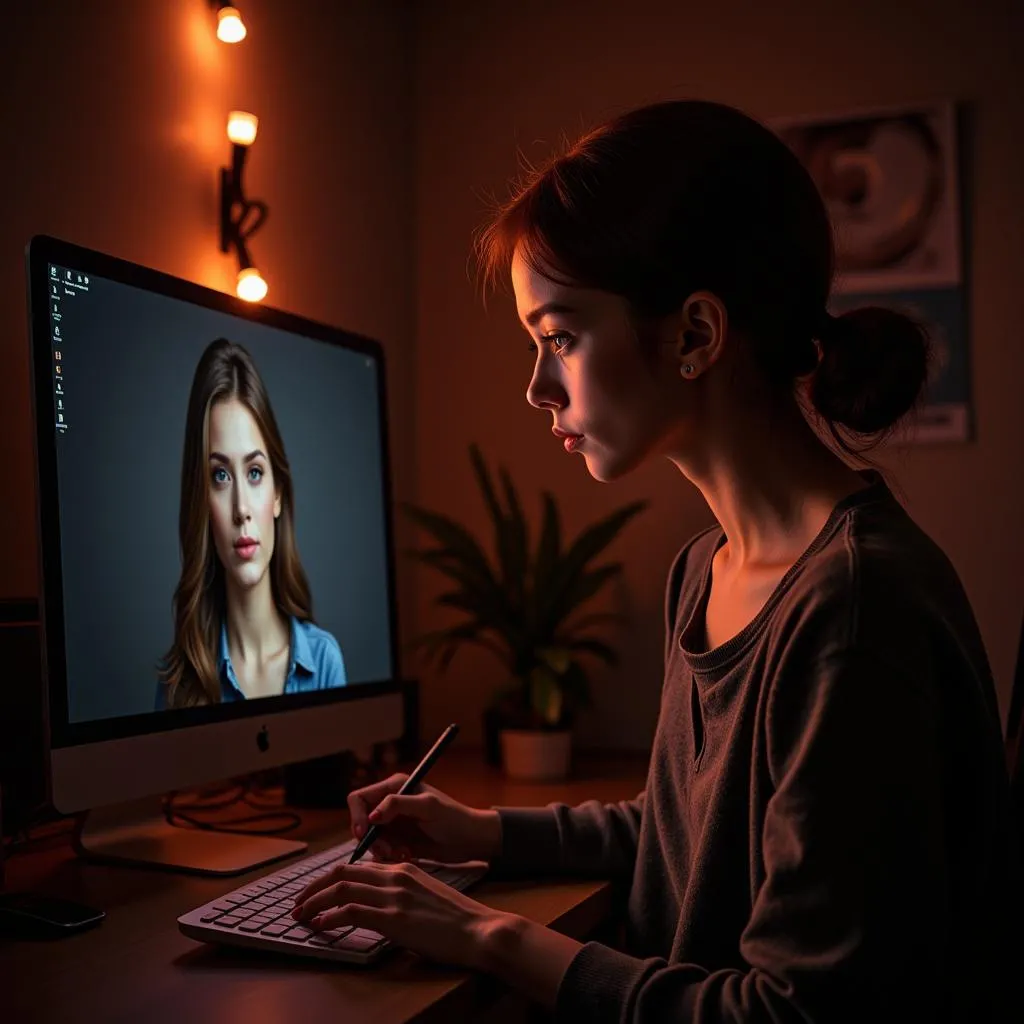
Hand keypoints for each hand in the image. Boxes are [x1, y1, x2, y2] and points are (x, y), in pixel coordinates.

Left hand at [291, 859, 507, 967]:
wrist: (478, 929)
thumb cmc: (456, 919)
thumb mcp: (425, 894)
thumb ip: (401, 892)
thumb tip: (377, 904)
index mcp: (403, 868)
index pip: (356, 866)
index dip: (331, 879)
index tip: (316, 893)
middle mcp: (395, 875)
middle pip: (342, 872)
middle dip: (314, 887)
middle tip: (298, 902)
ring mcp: (393, 895)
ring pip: (340, 889)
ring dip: (314, 902)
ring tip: (299, 914)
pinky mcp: (392, 917)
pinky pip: (350, 912)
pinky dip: (329, 917)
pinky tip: (319, 925)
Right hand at [348, 772, 500, 864]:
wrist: (470, 840)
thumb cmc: (453, 818)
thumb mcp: (428, 807)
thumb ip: (398, 805)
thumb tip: (371, 815)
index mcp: (394, 787)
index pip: (358, 798)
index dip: (357, 816)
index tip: (365, 834)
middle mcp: (389, 803)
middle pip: (361, 822)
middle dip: (372, 839)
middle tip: (389, 851)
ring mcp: (393, 823)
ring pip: (370, 840)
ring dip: (382, 850)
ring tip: (404, 853)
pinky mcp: (398, 840)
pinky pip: (381, 851)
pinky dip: (390, 856)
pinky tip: (408, 855)